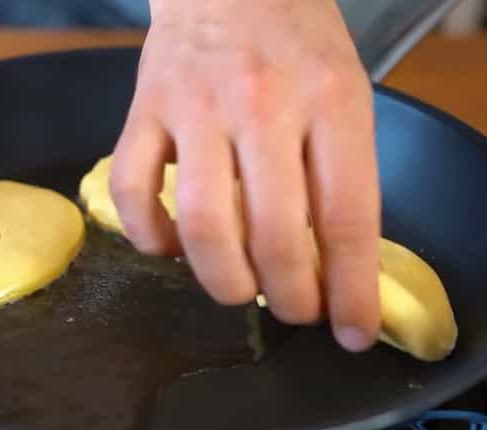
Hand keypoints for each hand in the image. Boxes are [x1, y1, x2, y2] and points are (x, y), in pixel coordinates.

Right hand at [110, 0, 380, 351]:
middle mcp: (263, 105)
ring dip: (224, 283)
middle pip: (274, 237)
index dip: (352, 290)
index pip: (346, 219)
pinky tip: (172, 246)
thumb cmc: (298, 40)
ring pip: (203, 226)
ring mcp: (196, 107)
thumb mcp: (345, 94)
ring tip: (239, 291)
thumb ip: (344, 174)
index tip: (352, 332)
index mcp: (330, 101)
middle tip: (295, 311)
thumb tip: (338, 267)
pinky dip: (151, 238)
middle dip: (290, 299)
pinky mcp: (144, 110)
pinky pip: (134, 193)